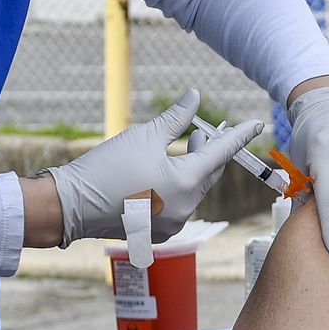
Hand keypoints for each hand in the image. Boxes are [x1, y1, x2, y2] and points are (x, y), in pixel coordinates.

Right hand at [46, 89, 262, 246]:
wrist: (71, 205)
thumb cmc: (107, 167)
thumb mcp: (145, 135)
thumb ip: (176, 118)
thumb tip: (195, 97)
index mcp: (186, 183)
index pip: (222, 153)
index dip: (239, 136)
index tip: (256, 124)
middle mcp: (185, 207)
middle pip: (209, 174)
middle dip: (209, 150)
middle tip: (205, 129)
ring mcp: (172, 224)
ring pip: (194, 190)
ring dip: (193, 169)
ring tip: (186, 146)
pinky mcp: (158, 232)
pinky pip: (178, 205)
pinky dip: (178, 187)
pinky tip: (167, 172)